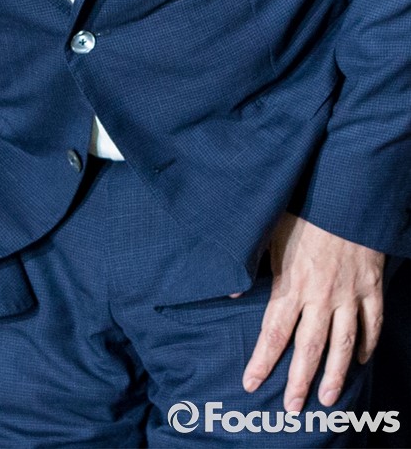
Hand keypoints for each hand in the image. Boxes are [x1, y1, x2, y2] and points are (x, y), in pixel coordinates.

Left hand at [240, 212, 383, 410]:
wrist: (344, 194)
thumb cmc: (302, 210)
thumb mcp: (267, 233)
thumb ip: (249, 266)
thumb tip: (229, 295)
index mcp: (292, 284)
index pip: (274, 333)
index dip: (263, 362)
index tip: (252, 383)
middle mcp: (321, 296)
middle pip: (309, 348)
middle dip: (299, 381)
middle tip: (293, 407)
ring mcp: (349, 293)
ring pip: (343, 344)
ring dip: (335, 374)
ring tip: (328, 399)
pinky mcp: (371, 286)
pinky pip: (372, 323)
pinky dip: (367, 344)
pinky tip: (360, 360)